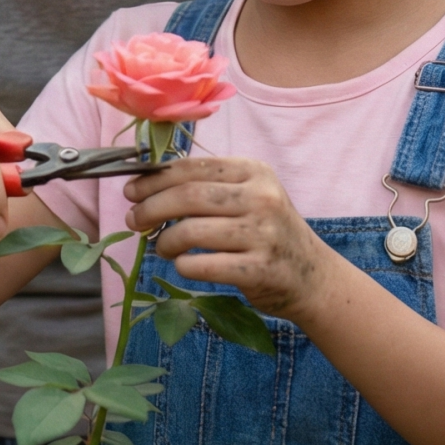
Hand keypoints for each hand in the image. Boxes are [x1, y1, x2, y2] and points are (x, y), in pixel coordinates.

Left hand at [124, 154, 335, 317]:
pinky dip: (183, 266)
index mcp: (254, 172)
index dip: (154, 179)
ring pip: (191, 231)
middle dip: (150, 208)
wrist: (313, 277)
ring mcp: (264, 234)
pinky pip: (202, 265)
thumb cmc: (268, 232)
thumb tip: (144, 185)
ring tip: (161, 247)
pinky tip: (183, 265)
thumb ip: (207, 186)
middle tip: (133, 220)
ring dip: (165, 241)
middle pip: (188, 196)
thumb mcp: (248, 197)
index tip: (131, 191)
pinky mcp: (260, 269)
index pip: (192, 167)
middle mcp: (262, 198)